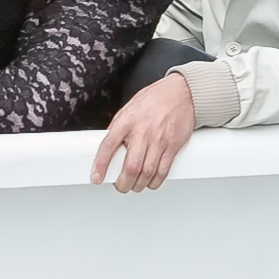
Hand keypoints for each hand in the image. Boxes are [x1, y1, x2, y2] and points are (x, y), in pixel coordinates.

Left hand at [91, 70, 196, 193]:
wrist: (182, 93)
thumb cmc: (155, 100)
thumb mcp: (129, 108)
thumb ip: (118, 127)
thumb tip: (109, 147)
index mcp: (127, 121)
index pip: (108, 146)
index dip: (101, 165)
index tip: (96, 178)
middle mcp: (143, 132)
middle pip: (131, 167)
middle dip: (123, 183)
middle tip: (121, 186)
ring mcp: (159, 140)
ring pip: (147, 173)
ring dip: (139, 185)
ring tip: (135, 185)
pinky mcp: (173, 146)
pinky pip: (163, 171)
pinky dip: (155, 181)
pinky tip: (151, 182)